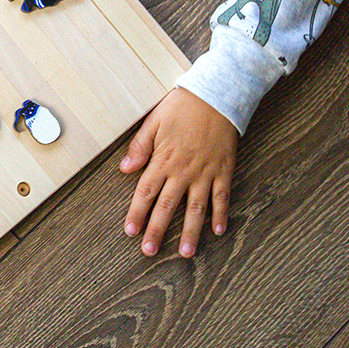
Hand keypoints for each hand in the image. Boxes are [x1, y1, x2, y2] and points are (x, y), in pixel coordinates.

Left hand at [120, 87, 238, 257]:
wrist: (216, 94)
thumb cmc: (183, 105)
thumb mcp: (155, 120)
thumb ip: (140, 146)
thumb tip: (125, 169)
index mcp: (163, 159)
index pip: (146, 192)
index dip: (137, 213)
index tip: (131, 231)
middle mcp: (183, 170)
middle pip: (168, 206)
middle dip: (157, 230)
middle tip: (149, 251)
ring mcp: (205, 172)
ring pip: (196, 208)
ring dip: (190, 232)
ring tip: (185, 253)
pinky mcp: (223, 170)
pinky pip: (222, 197)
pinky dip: (221, 214)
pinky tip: (218, 231)